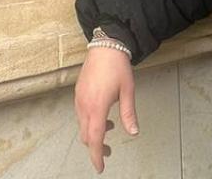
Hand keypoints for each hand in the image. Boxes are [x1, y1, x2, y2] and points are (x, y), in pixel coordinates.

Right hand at [73, 45, 137, 172]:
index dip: (97, 155)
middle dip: (96, 147)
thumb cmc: (117, 66)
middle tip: (110, 151)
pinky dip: (90, 121)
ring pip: (82, 126)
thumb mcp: (128, 91)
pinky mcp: (78, 93)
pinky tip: (103, 114)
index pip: (94, 138)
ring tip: (110, 127)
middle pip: (86, 135)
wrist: (106, 45)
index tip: (100, 166)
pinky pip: (81, 114)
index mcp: (97, 106)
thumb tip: (133, 132)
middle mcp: (84, 104)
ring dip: (93, 133)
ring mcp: (79, 99)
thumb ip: (129, 114)